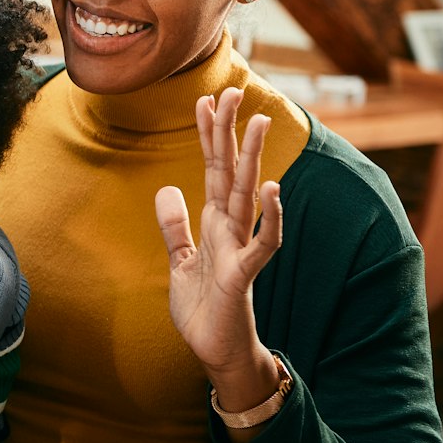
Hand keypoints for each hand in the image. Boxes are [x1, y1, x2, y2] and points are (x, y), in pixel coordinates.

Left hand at [154, 87, 284, 409]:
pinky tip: (273, 189)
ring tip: (260, 123)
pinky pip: (263, 242)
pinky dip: (270, 216)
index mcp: (214, 223)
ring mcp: (239, 248)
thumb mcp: (180, 261)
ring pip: (249, 195)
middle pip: (231, 171)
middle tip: (234, 91)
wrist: (214, 350)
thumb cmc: (203, 308)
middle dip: (231, 132)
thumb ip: (175, 226)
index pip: (212, 169)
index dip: (209, 136)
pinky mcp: (244, 274)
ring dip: (255, 160)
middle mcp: (230, 229)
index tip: (206, 99)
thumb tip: (168, 189)